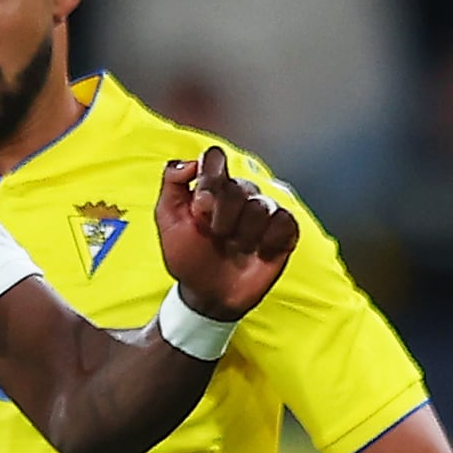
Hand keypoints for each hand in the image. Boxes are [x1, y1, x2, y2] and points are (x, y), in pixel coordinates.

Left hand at [153, 144, 299, 321]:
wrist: (208, 294)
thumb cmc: (188, 256)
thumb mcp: (168, 220)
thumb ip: (172, 183)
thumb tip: (190, 162)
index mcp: (212, 186)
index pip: (215, 158)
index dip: (210, 179)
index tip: (200, 207)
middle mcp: (240, 194)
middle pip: (239, 186)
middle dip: (222, 218)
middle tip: (216, 237)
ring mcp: (264, 211)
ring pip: (261, 206)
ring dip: (243, 235)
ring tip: (234, 249)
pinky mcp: (283, 231)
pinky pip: (284, 222)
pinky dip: (268, 241)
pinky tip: (257, 253)